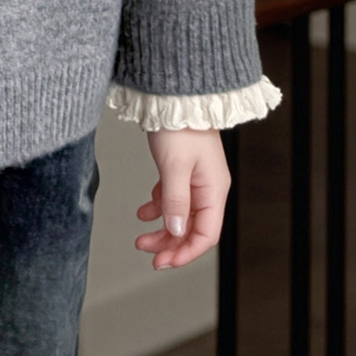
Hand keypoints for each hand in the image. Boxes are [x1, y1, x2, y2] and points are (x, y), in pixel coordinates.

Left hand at [135, 127, 230, 270]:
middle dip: (170, 244)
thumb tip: (174, 231)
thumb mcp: (175, 165)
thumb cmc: (180, 124)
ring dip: (162, 229)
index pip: (206, 234)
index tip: (164, 262)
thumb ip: (175, 200)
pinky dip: (158, 208)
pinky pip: (172, 198)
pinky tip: (144, 212)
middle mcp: (208, 187)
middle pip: (192, 228)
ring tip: (141, 238)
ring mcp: (196, 179)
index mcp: (214, 189)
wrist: (175, 93)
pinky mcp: (182, 170)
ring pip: (180, 216)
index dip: (185, 252)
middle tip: (147, 253)